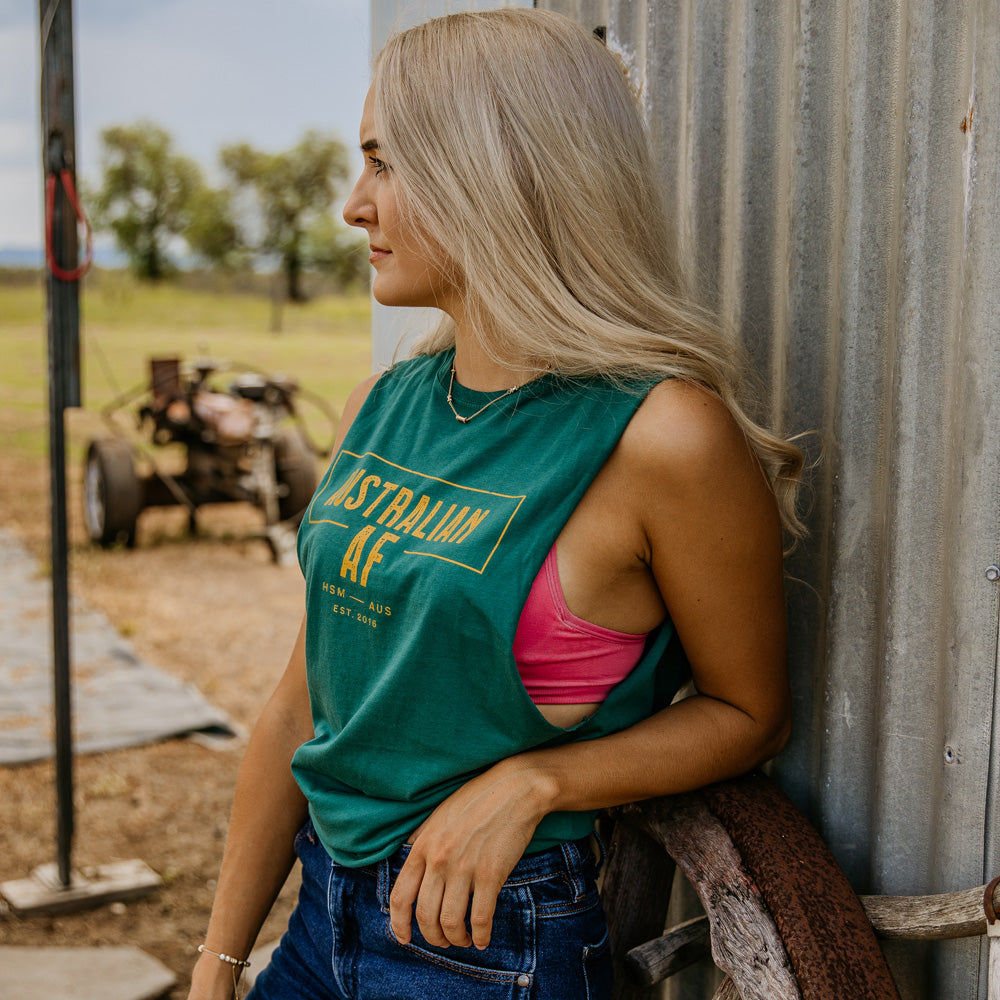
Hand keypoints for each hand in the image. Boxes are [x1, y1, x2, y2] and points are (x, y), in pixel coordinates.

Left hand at [388, 756, 555, 950]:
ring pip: (450, 921)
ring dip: (455, 939)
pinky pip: (481, 918)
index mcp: (423, 846)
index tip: (405, 938)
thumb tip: (406, 859)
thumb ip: (421, 839)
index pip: (401, 896)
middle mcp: (439, 859)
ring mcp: (465, 867)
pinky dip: (480, 936)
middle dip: (432, 936)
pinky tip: (482, 939)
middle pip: (425, 915)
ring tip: (463, 940)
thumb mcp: (439, 815)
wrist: (515, 788)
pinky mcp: (491, 874)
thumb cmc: (477, 799)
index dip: (399, 924)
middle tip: (443, 940)